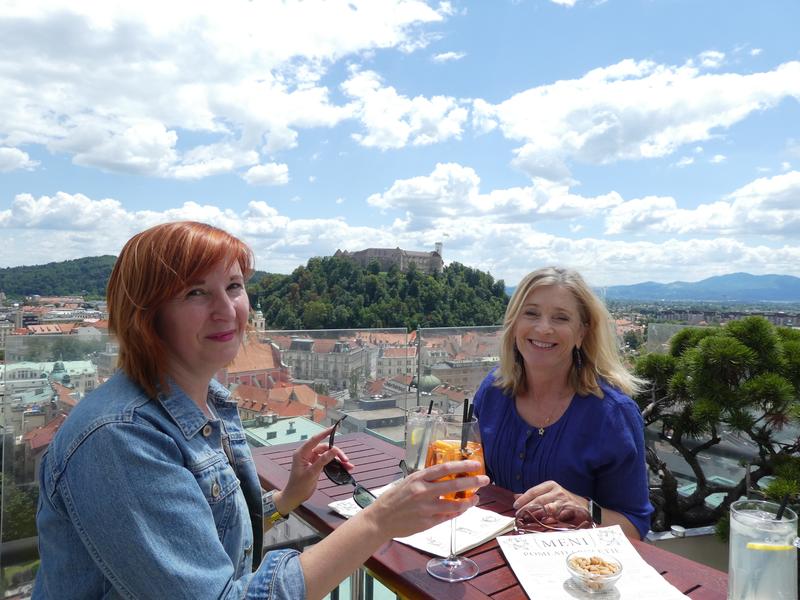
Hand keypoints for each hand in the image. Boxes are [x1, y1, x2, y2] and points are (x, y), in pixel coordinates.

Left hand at [275, 425, 353, 514]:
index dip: (324, 433)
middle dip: (336, 453)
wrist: (295, 497)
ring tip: (348, 465)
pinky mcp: (316, 466)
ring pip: (327, 455)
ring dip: (337, 459)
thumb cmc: (299, 486)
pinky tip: (344, 468)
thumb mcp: (311, 473)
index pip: (314, 440)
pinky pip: (327, 462)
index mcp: (302, 453)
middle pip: (324, 448)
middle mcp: (307, 454)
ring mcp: (312, 460)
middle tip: (346, 459)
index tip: (333, 428)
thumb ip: (323, 461)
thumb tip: (334, 450)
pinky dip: (335, 464)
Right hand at [360, 461, 489, 538]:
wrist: (381, 519)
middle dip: (473, 482)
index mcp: (418, 478)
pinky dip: (457, 512)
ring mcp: (426, 508)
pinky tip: (463, 508)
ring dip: (468, 501)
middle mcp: (423, 492)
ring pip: (454, 504)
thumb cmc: (394, 498)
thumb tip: (446, 476)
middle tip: (485, 480)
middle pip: (454, 485)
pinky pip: (447, 516)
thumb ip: (426, 479)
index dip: (462, 466)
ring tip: (476, 498)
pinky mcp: (427, 522)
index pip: (445, 468)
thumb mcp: (408, 481)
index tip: (476, 464)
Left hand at [512, 480, 587, 516]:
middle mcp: (557, 491)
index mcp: (550, 485)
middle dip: (527, 508)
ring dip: (538, 513)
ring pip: (548, 507)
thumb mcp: (548, 493)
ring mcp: (564, 501)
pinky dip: (553, 518)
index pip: (533, 491)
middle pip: (538, 500)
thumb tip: (516, 496)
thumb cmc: (562, 500)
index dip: (523, 499)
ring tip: (529, 518)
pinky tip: (547, 521)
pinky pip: (560, 515)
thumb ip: (533, 495)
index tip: (515, 506)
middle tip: (519, 515)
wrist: (584, 505)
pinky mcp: (571, 510)